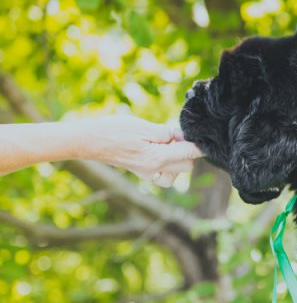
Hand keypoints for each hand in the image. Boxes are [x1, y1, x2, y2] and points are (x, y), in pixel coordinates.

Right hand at [78, 116, 202, 186]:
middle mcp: (155, 171)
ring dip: (178, 160)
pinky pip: (164, 176)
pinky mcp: (142, 174)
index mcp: (158, 159)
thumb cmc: (114, 130)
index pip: (190, 154)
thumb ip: (166, 133)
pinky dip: (167, 166)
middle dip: (187, 151)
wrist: (89, 141)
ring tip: (166, 145)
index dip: (199, 144)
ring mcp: (148, 174)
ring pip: (177, 174)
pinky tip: (158, 152)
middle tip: (174, 136)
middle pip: (188, 166)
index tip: (201, 136)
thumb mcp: (143, 126)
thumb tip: (181, 136)